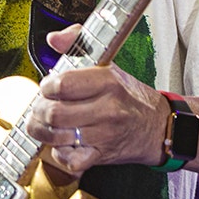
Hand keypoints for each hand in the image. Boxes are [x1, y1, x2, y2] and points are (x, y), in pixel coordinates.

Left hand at [24, 25, 166, 174]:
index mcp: (108, 82)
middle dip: (40, 110)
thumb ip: (76, 43)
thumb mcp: (108, 64)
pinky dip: (60, 153)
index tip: (48, 87)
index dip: (47, 86)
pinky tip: (62, 143)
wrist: (158, 126)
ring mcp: (104, 135)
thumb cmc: (128, 95)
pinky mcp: (102, 156)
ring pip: (56, 137)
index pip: (62, 84)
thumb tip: (53, 38)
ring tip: (45, 124)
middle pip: (54, 113)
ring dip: (43, 131)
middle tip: (42, 107)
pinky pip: (70, 160)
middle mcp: (107, 109)